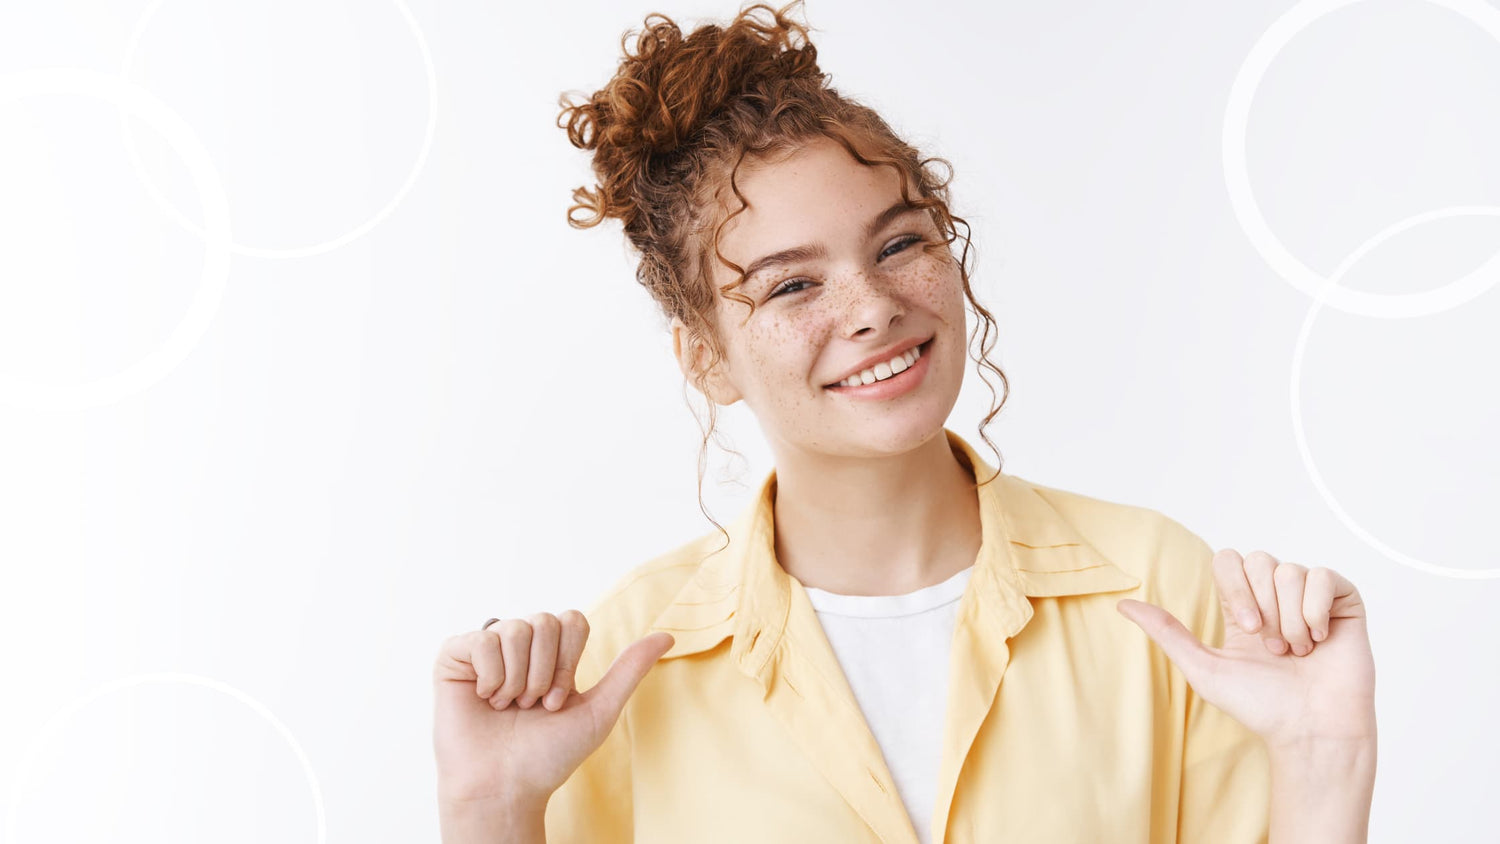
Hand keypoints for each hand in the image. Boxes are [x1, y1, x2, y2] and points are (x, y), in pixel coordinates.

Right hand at [432, 610, 674, 806]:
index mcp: (552, 654)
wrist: (504, 786)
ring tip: (508, 706)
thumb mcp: (598, 711)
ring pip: (514, 629)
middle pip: (545, 622)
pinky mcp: (454, 657)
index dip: (570, 662)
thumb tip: (668, 635)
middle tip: (532, 706)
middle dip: (545, 672)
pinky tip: (485, 698)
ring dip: (518, 679)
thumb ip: (629, 670)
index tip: (558, 701)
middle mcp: (519, 646)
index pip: (572, 620)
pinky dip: (490, 675)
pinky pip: (481, 639)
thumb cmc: (548, 756)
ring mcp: (486, 649)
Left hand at [1116, 549, 1375, 748]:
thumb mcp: (1204, 668)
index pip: (1229, 560)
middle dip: (1264, 607)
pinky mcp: (1344, 604)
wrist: (1311, 729)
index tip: (1245, 628)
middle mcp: (1276, 597)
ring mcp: (1310, 599)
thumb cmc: (1261, 706)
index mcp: (1243, 606)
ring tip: (1298, 652)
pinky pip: (1325, 577)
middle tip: (1273, 648)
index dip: (1236, 587)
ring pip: (1292, 571)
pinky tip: (1320, 640)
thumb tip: (1123, 605)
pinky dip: (1317, 611)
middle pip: (1260, 560)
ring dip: (1291, 619)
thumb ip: (1167, 633)